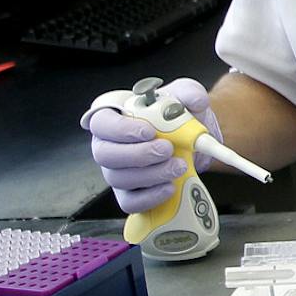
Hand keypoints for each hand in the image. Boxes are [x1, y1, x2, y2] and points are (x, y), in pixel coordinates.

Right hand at [80, 78, 221, 213]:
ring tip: (178, 166)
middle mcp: (108, 145)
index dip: (120, 129)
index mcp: (114, 117)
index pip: (100, 122)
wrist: (191, 141)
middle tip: (167, 150)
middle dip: (138, 154)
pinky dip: (151, 197)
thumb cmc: (177, 116)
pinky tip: (170, 186)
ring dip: (151, 174)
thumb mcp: (185, 96)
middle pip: (104, 154)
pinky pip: (130, 202)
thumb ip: (189, 93)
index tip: (149, 131)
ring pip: (119, 178)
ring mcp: (116, 171)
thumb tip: (195, 100)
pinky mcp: (128, 193)